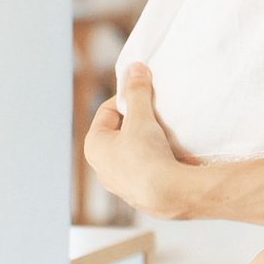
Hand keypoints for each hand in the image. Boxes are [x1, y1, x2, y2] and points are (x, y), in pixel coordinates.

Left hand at [83, 64, 191, 219]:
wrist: (169, 195)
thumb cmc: (147, 156)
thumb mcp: (141, 116)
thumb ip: (137, 91)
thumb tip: (134, 68)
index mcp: (93, 146)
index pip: (108, 110)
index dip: (128, 99)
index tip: (146, 95)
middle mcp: (100, 166)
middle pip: (119, 130)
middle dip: (137, 120)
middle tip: (155, 116)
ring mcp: (118, 183)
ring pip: (131, 150)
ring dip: (145, 139)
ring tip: (162, 136)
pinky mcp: (136, 193)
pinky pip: (142, 167)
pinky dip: (152, 158)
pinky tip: (166, 156)